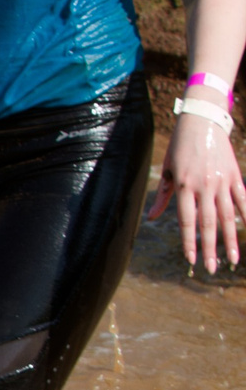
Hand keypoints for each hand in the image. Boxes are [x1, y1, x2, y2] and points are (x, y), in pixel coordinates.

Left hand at [146, 108, 245, 274]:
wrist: (203, 121)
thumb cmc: (181, 147)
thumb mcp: (168, 170)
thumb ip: (163, 195)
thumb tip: (153, 218)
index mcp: (184, 186)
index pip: (187, 221)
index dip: (189, 242)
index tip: (190, 260)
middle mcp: (204, 186)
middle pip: (208, 224)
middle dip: (210, 248)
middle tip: (212, 268)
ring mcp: (222, 181)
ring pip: (228, 215)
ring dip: (231, 239)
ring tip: (233, 259)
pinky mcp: (235, 175)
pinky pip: (243, 199)